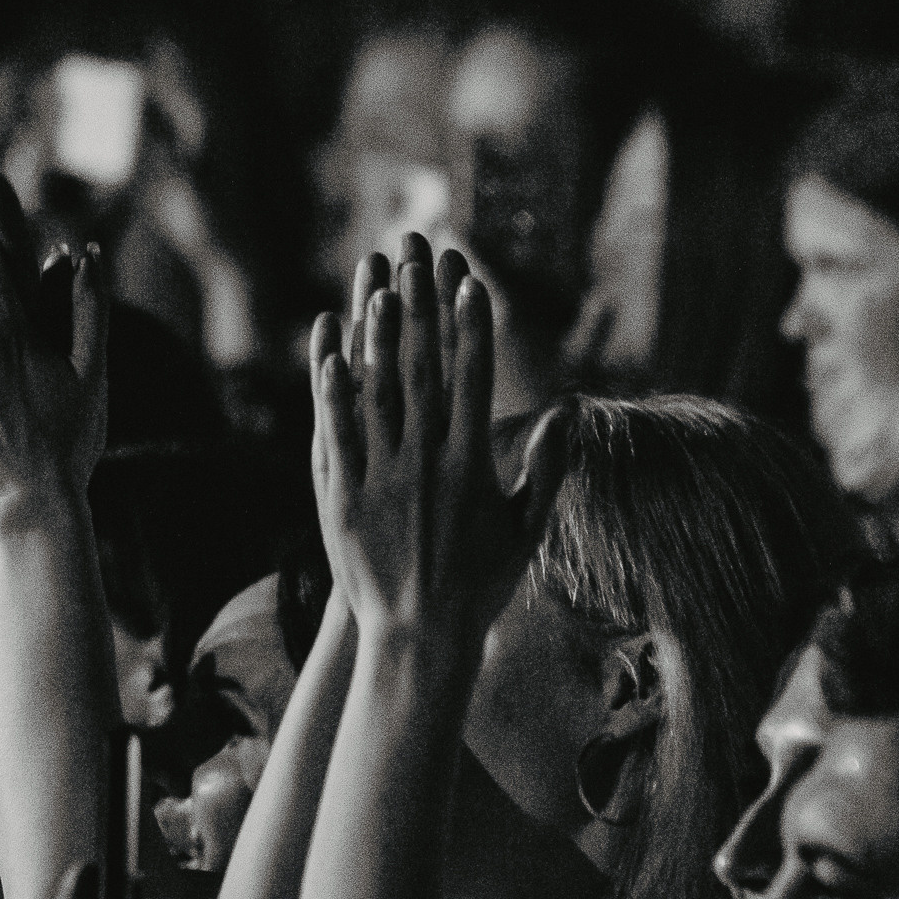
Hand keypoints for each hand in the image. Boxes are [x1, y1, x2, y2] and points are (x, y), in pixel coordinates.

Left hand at [310, 234, 563, 638]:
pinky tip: (330, 354)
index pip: (473, 380)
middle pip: (423, 372)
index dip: (471, 326)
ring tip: (378, 287)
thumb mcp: (525, 529)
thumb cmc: (480, 584)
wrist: (421, 637)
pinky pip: (337, 436)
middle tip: (417, 260)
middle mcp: (427, 466)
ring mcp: (382, 481)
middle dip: (422, 311)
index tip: (469, 281)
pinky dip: (333, 393)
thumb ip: (547, 468)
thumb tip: (568, 413)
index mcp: (472, 467)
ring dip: (378, 337)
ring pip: (378, 395)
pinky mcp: (344, 500)